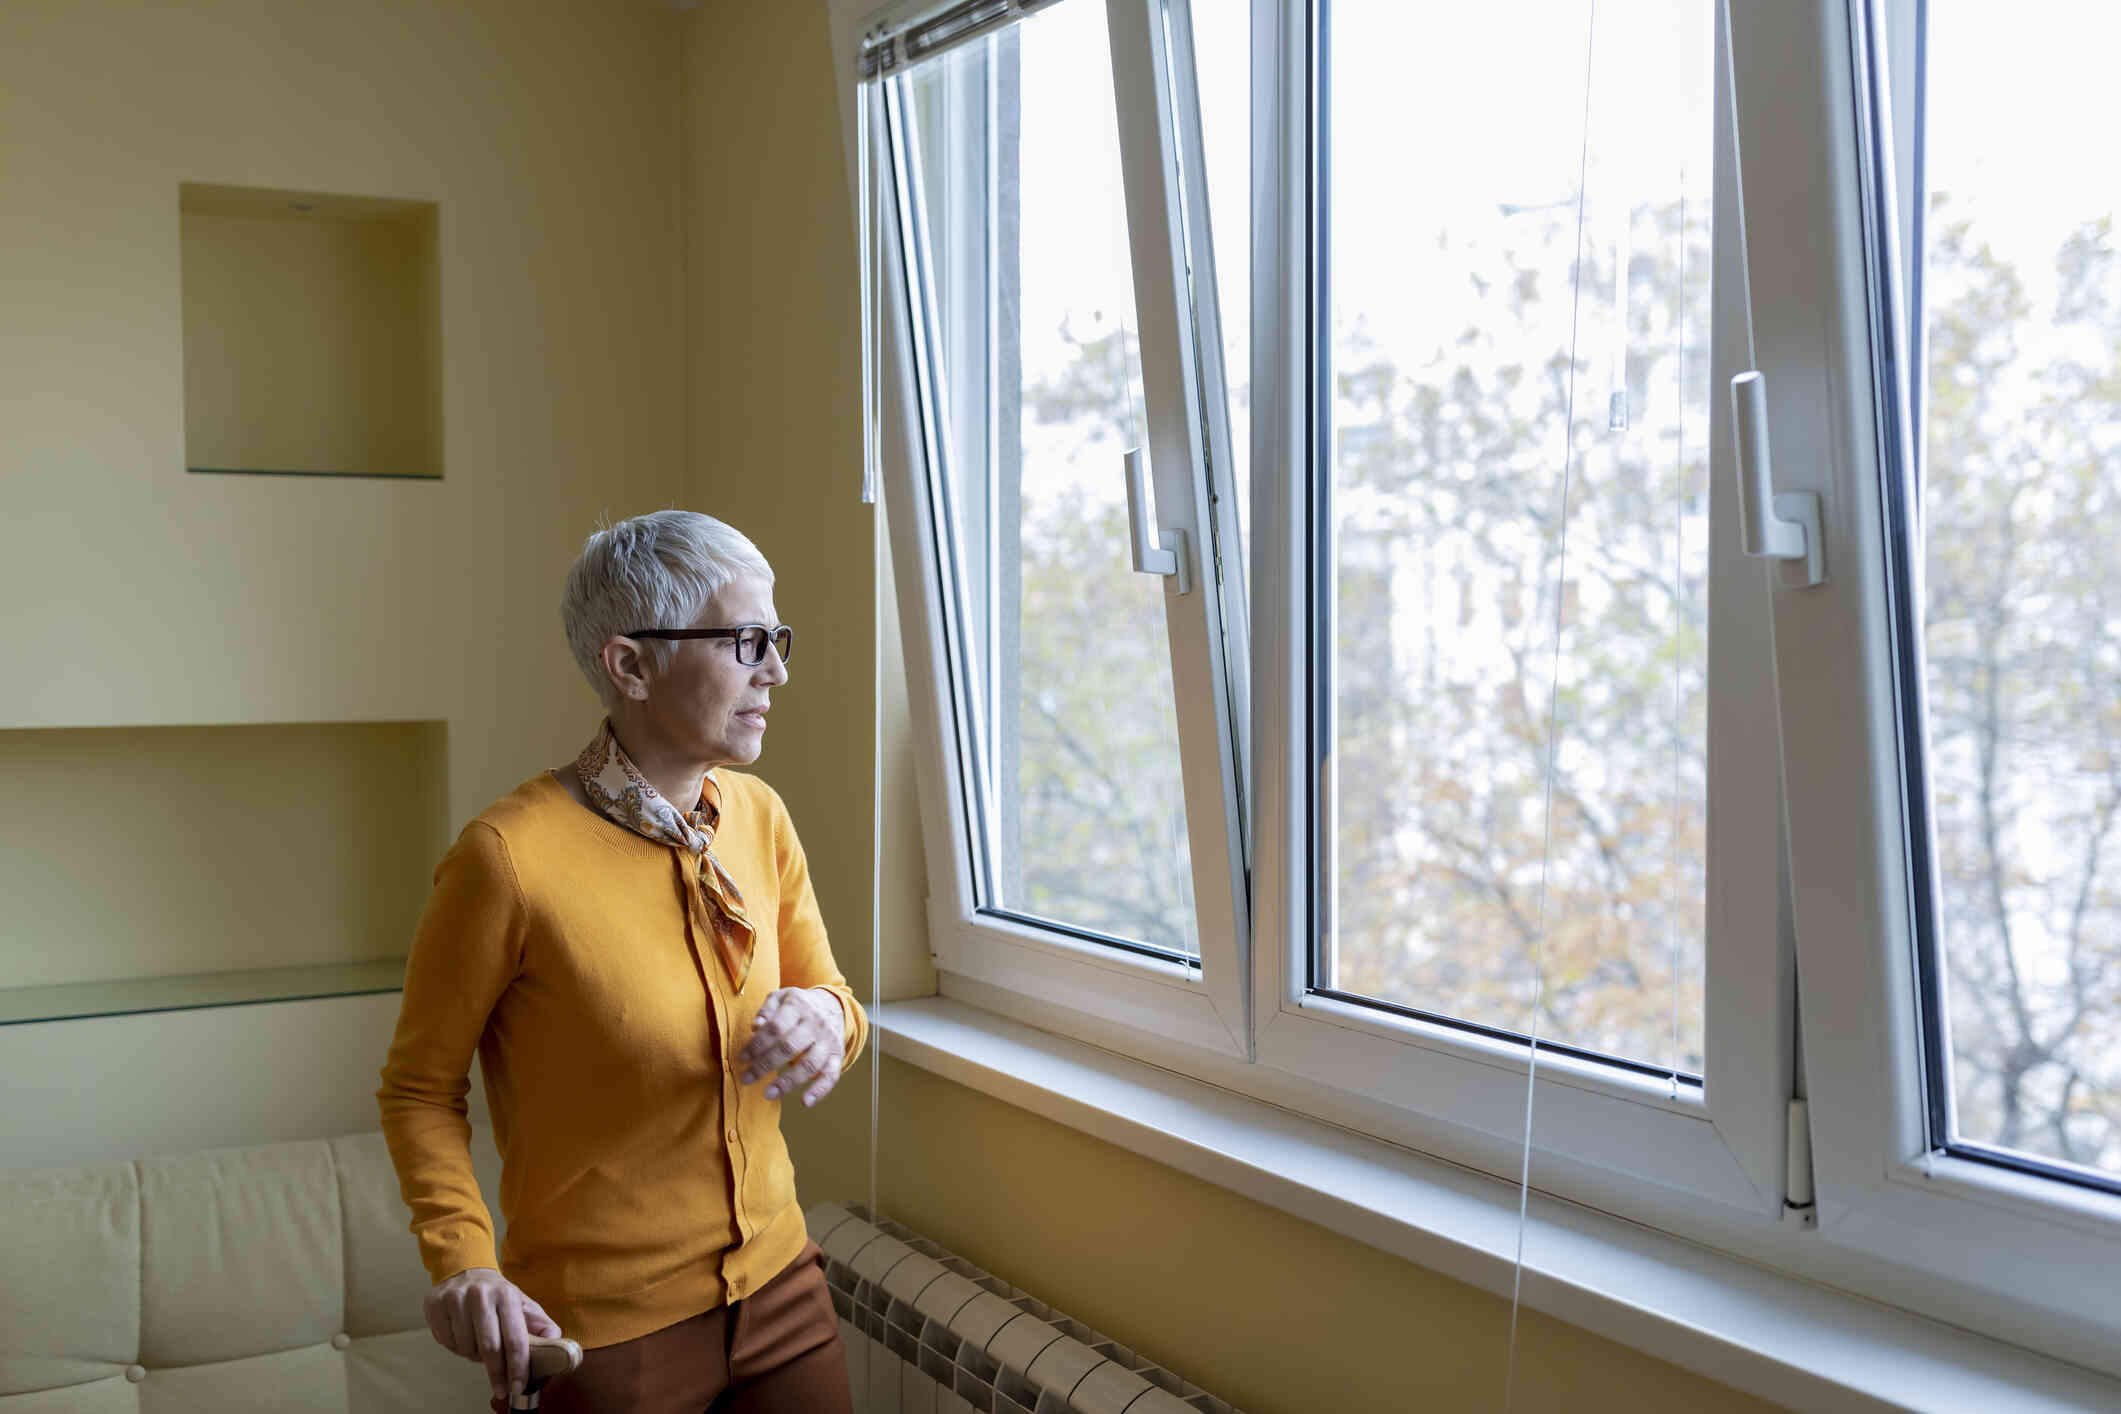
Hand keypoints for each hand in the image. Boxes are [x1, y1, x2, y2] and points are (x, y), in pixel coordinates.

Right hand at [425, 1266, 561, 1402]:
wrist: (465, 1270)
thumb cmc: (498, 1294)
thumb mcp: (524, 1304)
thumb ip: (542, 1325)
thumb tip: (556, 1345)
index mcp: (507, 1295)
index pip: (515, 1339)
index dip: (517, 1367)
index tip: (517, 1386)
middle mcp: (480, 1295)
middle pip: (489, 1348)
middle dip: (497, 1374)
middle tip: (501, 1389)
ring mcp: (455, 1299)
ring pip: (466, 1348)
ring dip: (474, 1357)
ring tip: (479, 1345)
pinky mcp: (435, 1305)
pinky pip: (447, 1343)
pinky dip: (456, 1348)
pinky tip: (462, 1336)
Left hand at [737, 986, 847, 1106]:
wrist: (832, 1005)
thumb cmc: (797, 1006)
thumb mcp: (781, 998)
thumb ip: (766, 1010)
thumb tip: (756, 1027)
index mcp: (798, 1006)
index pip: (776, 1027)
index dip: (757, 1044)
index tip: (742, 1059)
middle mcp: (816, 1023)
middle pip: (789, 1047)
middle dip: (765, 1065)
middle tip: (746, 1078)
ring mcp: (828, 1040)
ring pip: (809, 1064)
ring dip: (787, 1082)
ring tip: (768, 1094)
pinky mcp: (837, 1055)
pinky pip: (831, 1075)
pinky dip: (820, 1091)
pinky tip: (805, 1102)